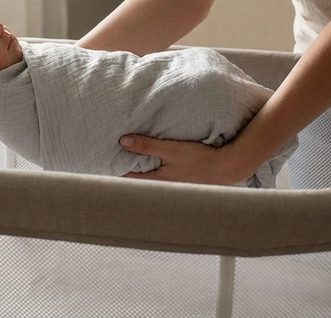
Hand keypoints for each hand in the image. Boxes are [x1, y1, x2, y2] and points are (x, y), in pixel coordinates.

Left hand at [119, 135, 239, 184]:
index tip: (103, 165)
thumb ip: (147, 145)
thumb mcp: (171, 149)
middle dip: (125, 175)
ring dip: (140, 174)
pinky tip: (153, 166)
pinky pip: (161, 180)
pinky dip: (153, 173)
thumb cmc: (199, 159)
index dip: (115, 172)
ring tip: (126, 165)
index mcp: (157, 181)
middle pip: (138, 182)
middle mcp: (163, 188)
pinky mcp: (181, 183)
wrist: (228, 167)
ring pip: (149, 182)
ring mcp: (172, 187)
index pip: (129, 179)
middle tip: (110, 165)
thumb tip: (123, 141)